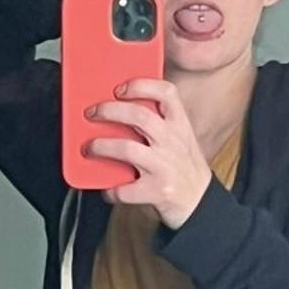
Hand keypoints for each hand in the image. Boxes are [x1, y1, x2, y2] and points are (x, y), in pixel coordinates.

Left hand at [85, 79, 212, 229]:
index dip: (141, 86)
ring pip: (126, 148)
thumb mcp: (181, 139)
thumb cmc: (183, 168)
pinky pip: (124, 189)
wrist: (200, 202)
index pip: (166, 93)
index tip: (120, 89)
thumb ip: (160, 123)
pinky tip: (107, 189)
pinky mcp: (157, 191)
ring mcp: (165, 167)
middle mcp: (173, 143)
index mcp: (180, 126)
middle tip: (92, 114)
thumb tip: (119, 108)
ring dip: (100, 146)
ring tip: (89, 148)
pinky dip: (110, 190)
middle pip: (138, 116)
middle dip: (108, 111)